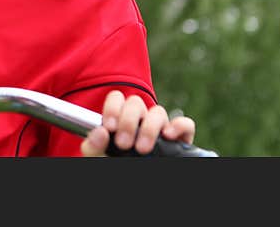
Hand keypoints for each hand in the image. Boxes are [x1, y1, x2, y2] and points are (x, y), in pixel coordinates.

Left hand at [80, 90, 195, 156]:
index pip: (117, 98)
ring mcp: (160, 129)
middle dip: (128, 122)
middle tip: (123, 143)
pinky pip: (185, 125)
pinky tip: (168, 136)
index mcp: (120, 119)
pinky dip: (179, 126)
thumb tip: (100, 132)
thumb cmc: (115, 164)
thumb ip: (93, 147)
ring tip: (142, 148)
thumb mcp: (100, 158)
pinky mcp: (179, 140)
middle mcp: (140, 120)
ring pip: (159, 112)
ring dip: (149, 127)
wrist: (134, 182)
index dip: (113, 108)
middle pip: (136, 103)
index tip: (109, 127)